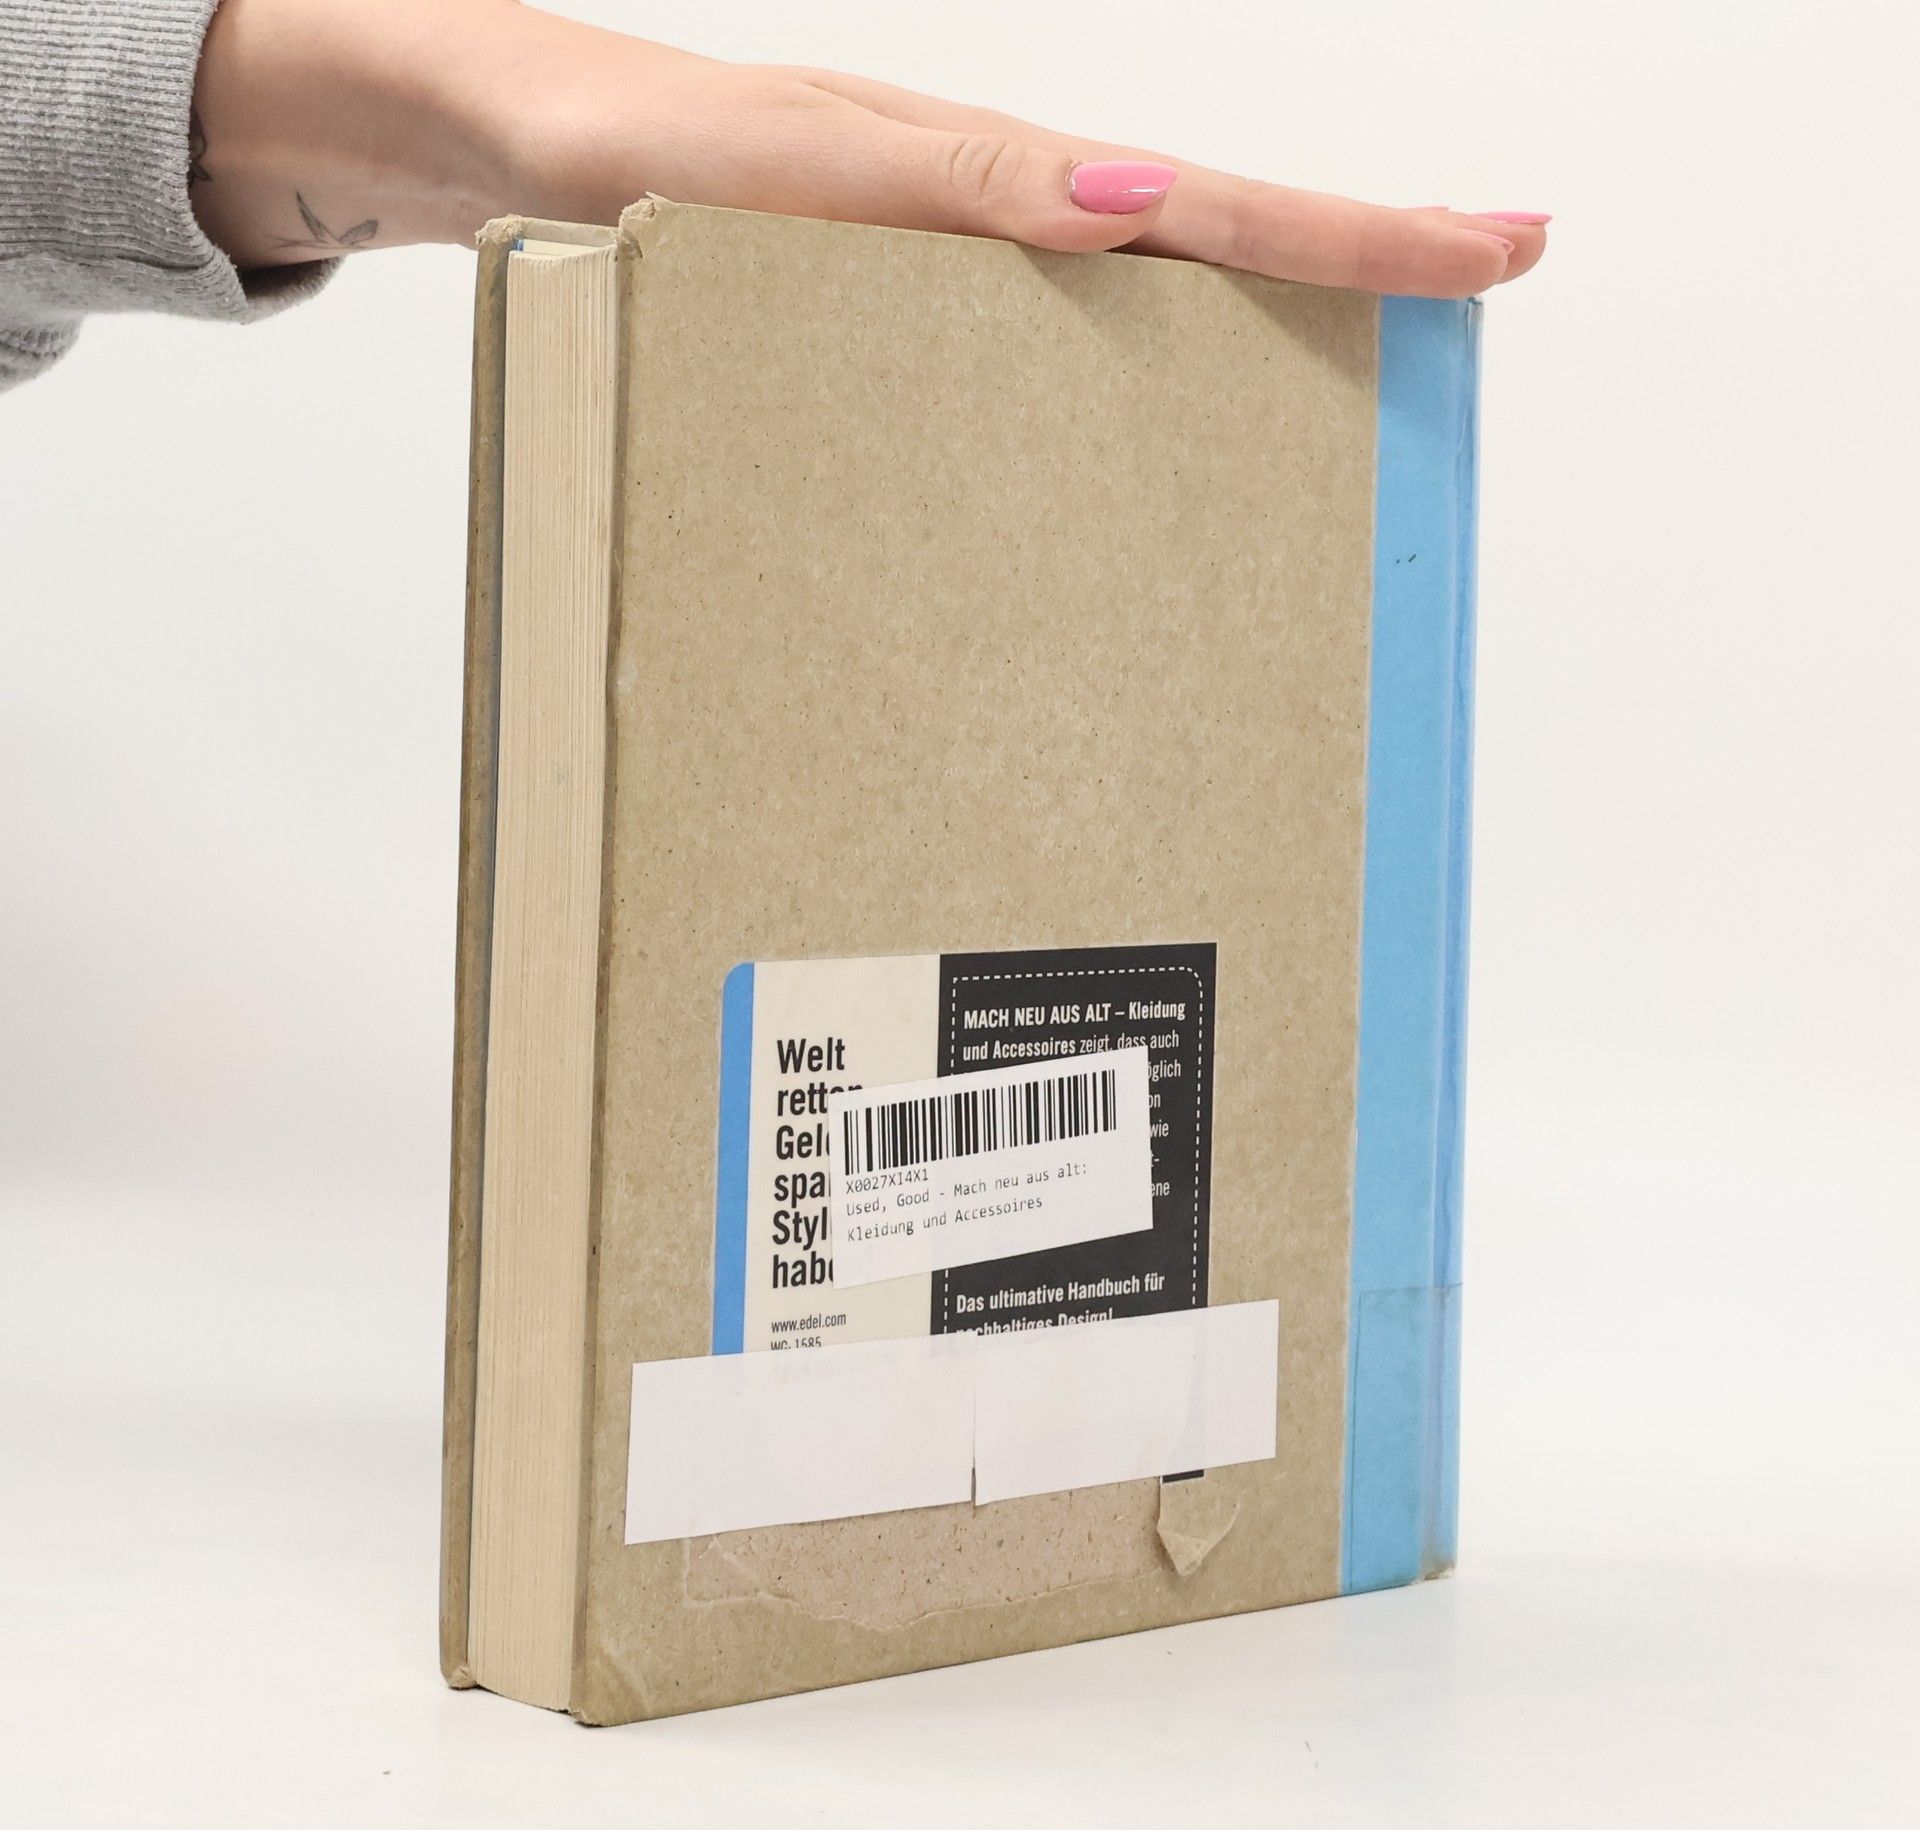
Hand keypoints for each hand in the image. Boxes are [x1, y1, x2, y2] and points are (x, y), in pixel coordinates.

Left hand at [191, 0, 1547, 294]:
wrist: (483, 141)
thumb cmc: (591, 144)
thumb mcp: (742, 160)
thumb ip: (920, 184)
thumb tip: (1124, 204)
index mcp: (966, 179)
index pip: (1198, 200)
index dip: (1347, 235)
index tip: (1493, 252)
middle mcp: (976, 218)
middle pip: (1205, 237)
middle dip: (1355, 266)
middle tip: (1494, 286)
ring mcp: (942, 265)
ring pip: (1137, 297)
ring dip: (1259, 329)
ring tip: (1368, 395)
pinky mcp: (892, 313)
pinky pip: (1037, 350)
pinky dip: (1124, 386)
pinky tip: (1146, 456)